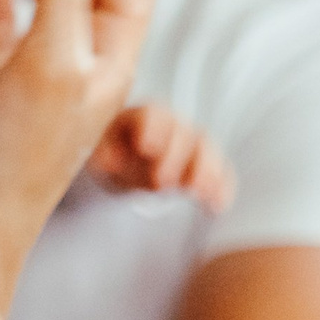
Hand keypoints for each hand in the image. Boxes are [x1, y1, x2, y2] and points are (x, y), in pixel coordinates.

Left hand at [88, 101, 234, 213]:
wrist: (123, 165)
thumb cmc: (110, 153)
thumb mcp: (97, 151)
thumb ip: (104, 153)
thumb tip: (109, 161)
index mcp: (143, 117)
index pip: (153, 115)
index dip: (152, 129)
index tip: (147, 148)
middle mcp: (172, 126)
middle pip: (182, 132)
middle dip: (175, 156)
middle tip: (163, 182)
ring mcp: (191, 145)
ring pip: (206, 149)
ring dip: (206, 170)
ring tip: (201, 193)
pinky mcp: (204, 167)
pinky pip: (220, 172)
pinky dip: (222, 187)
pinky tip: (218, 205)